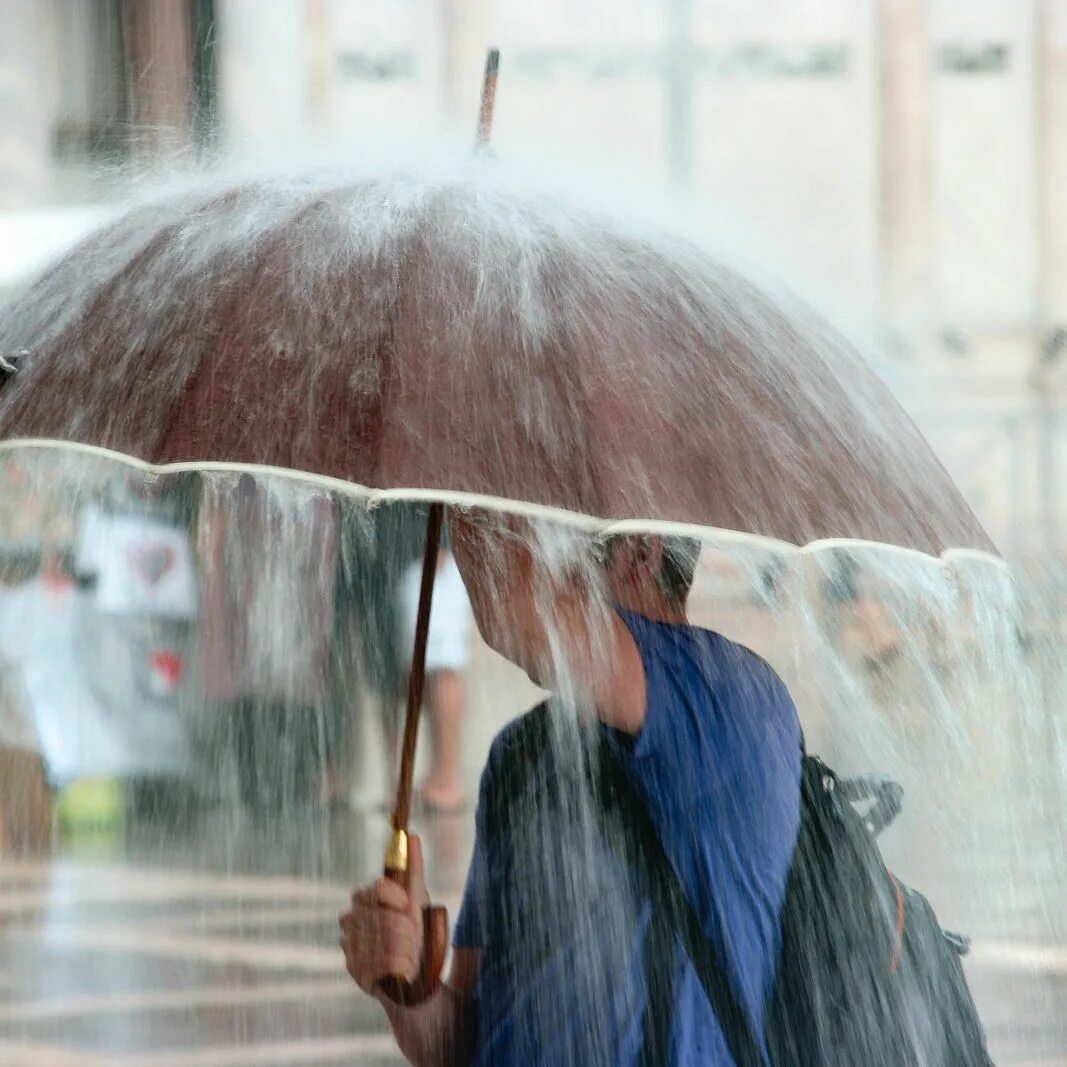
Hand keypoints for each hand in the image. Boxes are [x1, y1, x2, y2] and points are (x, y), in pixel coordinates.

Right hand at [339, 834, 432, 997]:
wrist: (414, 971)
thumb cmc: (415, 930)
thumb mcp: (418, 899)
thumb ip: (413, 868)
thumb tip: (412, 836)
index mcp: (364, 897)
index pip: (378, 887)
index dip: (399, 899)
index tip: (409, 908)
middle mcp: (351, 919)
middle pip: (384, 918)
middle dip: (406, 931)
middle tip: (413, 939)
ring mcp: (349, 945)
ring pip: (385, 944)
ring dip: (405, 951)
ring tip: (409, 956)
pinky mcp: (353, 970)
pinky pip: (381, 967)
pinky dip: (398, 969)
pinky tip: (400, 970)